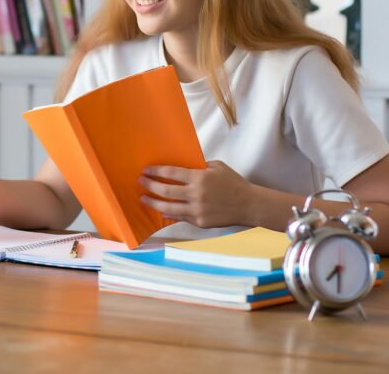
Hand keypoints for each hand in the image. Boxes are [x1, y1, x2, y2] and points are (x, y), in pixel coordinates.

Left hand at [138, 160, 254, 228]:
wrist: (249, 205)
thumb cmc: (233, 183)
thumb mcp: (217, 167)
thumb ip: (198, 166)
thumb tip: (180, 167)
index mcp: (200, 178)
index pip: (171, 173)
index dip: (156, 171)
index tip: (145, 170)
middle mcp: (196, 194)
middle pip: (165, 191)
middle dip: (150, 186)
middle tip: (140, 182)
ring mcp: (197, 210)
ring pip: (168, 208)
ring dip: (153, 203)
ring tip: (143, 198)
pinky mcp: (200, 222)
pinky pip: (180, 217)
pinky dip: (168, 214)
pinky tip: (161, 211)